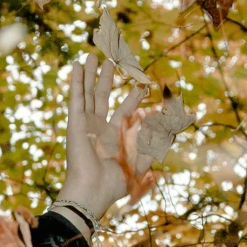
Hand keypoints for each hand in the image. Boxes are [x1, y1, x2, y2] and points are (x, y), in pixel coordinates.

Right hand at [56, 56, 140, 226]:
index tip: (141, 86)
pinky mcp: (75, 123)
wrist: (93, 191)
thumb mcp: (139, 163)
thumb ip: (153, 147)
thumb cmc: (114, 183)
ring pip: (87, 94)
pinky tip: (77, 65)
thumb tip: (171, 132)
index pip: (123, 112)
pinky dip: (76, 81)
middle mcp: (97, 129)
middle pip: (101, 98)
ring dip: (89, 75)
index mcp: (112, 138)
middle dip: (106, 79)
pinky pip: (76, 98)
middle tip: (110, 61)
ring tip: (93, 56)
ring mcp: (85, 125)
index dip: (132, 99)